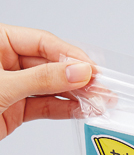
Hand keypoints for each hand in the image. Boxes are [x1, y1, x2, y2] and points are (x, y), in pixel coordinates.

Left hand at [0, 23, 95, 139]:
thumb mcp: (2, 85)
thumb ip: (43, 79)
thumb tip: (78, 71)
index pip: (42, 43)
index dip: (69, 56)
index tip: (91, 70)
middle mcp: (6, 62)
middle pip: (52, 65)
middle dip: (78, 78)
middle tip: (102, 88)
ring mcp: (13, 87)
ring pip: (52, 88)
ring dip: (77, 96)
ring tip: (101, 102)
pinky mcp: (17, 110)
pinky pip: (46, 107)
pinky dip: (65, 110)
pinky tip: (83, 111)